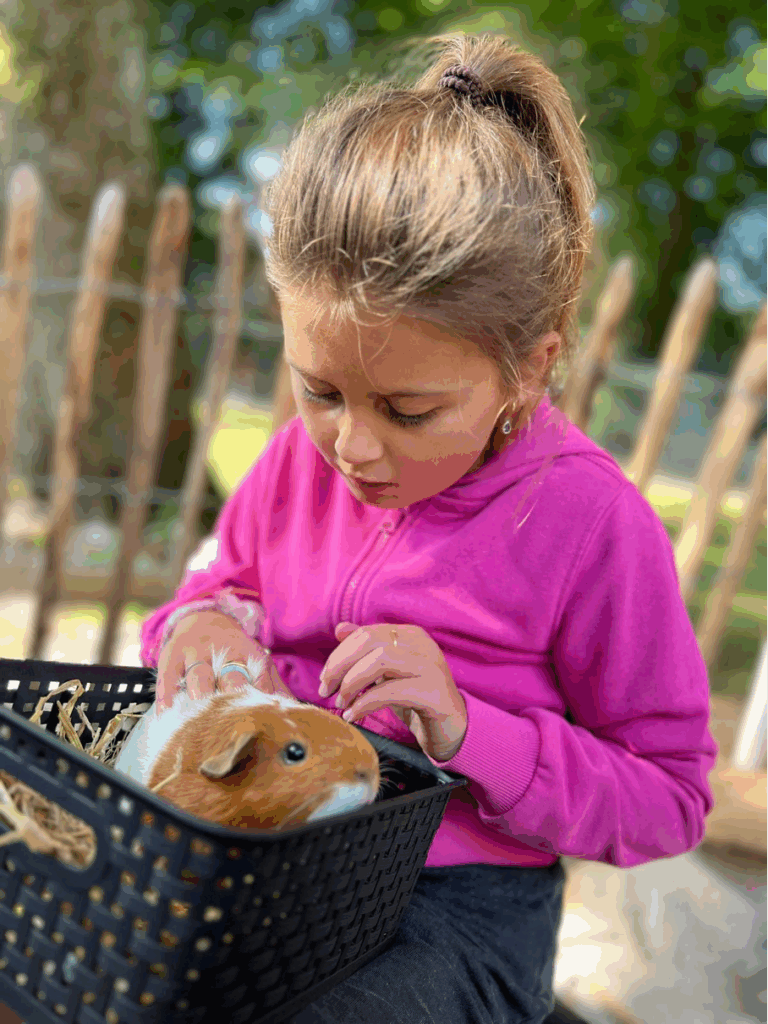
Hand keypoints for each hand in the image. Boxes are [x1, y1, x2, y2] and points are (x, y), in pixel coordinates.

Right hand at [156, 610, 291, 710]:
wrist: (202, 617)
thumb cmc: (233, 650)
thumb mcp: (256, 660)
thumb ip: (273, 686)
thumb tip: (294, 713)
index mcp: (248, 654)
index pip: (258, 678)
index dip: (260, 700)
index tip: (262, 721)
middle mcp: (223, 651)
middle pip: (229, 675)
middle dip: (232, 697)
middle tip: (232, 723)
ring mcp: (195, 653)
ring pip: (199, 676)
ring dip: (200, 697)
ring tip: (200, 721)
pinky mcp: (172, 656)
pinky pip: (167, 677)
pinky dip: (167, 696)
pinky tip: (167, 715)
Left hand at [319, 622, 467, 762]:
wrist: (453, 729)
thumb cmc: (417, 699)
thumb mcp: (388, 673)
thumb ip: (367, 650)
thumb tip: (340, 629)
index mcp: (410, 635)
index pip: (366, 633)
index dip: (339, 654)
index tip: (325, 678)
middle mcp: (421, 645)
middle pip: (370, 642)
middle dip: (340, 665)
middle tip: (326, 690)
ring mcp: (430, 667)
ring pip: (381, 660)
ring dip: (352, 682)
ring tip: (341, 702)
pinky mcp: (434, 693)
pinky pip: (392, 691)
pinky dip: (366, 703)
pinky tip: (353, 715)